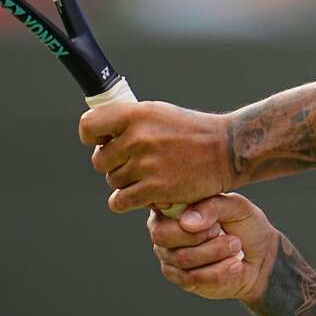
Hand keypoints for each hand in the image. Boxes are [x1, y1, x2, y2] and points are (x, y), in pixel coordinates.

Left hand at [79, 101, 236, 212]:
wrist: (226, 150)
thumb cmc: (193, 132)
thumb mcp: (159, 113)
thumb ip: (130, 122)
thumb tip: (100, 135)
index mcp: (137, 114)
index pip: (89, 125)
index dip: (91, 137)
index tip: (101, 142)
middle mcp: (138, 137)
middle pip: (100, 161)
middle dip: (114, 164)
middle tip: (135, 162)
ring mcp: (146, 164)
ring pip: (112, 181)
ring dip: (126, 183)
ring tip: (149, 176)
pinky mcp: (154, 189)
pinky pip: (119, 201)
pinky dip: (126, 201)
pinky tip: (142, 194)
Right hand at [148, 194, 277, 301]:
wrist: (262, 257)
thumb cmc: (246, 226)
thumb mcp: (236, 206)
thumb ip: (212, 207)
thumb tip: (187, 223)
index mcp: (173, 207)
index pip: (160, 210)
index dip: (185, 218)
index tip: (214, 221)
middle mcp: (165, 232)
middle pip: (163, 236)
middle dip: (201, 235)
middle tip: (222, 232)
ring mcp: (171, 258)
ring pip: (182, 258)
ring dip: (216, 252)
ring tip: (235, 246)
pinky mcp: (184, 281)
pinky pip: (194, 278)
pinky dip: (220, 271)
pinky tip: (234, 264)